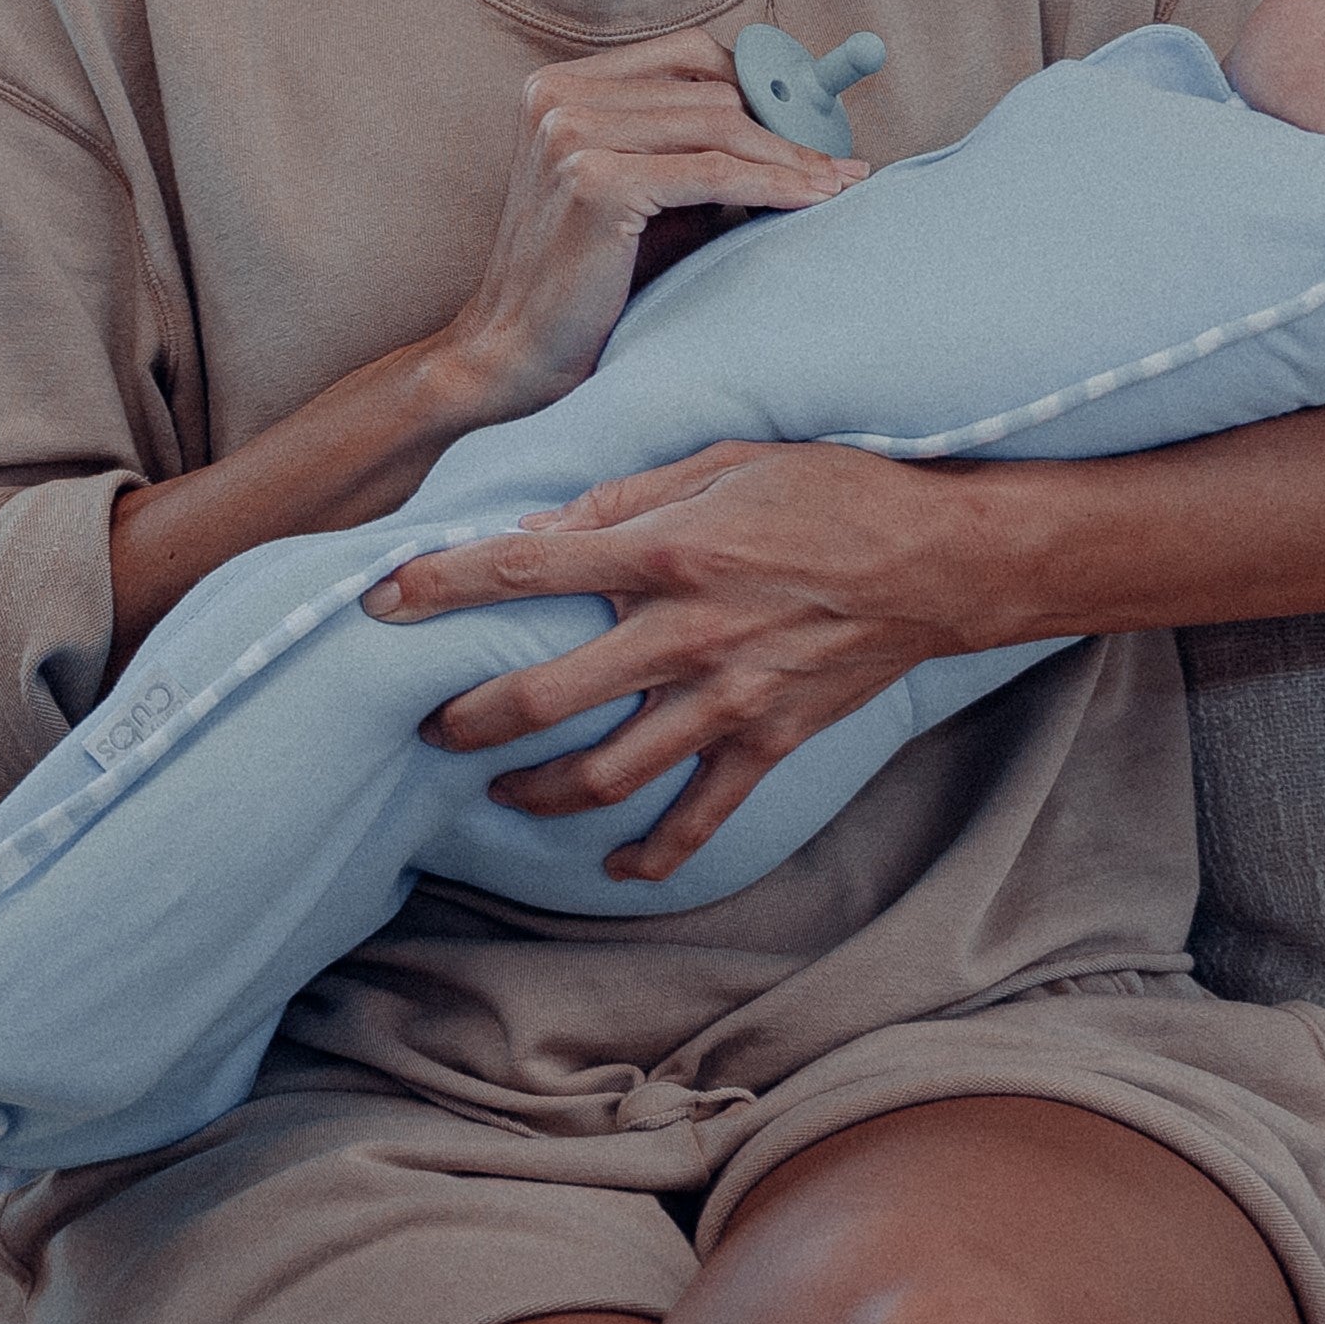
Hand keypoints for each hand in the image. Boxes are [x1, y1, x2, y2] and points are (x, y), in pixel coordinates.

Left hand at [362, 440, 991, 884]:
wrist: (943, 561)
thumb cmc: (831, 493)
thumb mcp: (721, 461)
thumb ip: (621, 497)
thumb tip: (533, 531)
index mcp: (666, 554)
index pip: (523, 571)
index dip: (441, 586)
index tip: (381, 600)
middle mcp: (686, 636)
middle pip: (543, 697)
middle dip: (467, 719)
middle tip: (427, 723)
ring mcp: (727, 702)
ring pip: (604, 773)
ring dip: (533, 789)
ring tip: (493, 787)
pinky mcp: (768, 743)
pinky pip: (697, 817)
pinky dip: (649, 852)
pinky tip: (610, 862)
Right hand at [426, 32, 863, 430]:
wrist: (515, 354)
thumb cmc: (584, 280)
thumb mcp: (637, 191)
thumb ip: (690, 147)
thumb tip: (798, 127)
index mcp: (558, 86)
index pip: (686, 54)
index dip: (758, 81)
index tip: (812, 118)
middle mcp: (558, 98)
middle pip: (710, 87)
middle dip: (786, 124)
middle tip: (840, 160)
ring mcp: (570, 134)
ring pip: (719, 124)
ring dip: (790, 157)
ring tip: (837, 184)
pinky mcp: (594, 182)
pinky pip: (714, 174)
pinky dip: (773, 186)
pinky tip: (812, 200)